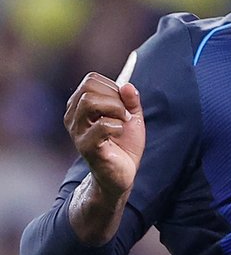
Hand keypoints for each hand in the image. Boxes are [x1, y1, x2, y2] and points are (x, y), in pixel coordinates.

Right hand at [65, 72, 144, 198]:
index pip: (91, 80)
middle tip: (125, 114)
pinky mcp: (86, 147)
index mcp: (80, 106)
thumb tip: (127, 86)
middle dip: (114, 97)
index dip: (112, 87)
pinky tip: (119, 133)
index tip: (123, 104)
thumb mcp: (132, 118)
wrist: (122, 175)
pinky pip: (102, 125)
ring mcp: (77, 132)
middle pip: (88, 88)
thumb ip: (131, 100)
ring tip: (123, 122)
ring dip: (115, 109)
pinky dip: (118, 126)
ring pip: (90, 102)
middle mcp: (73, 117)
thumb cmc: (123, 145)